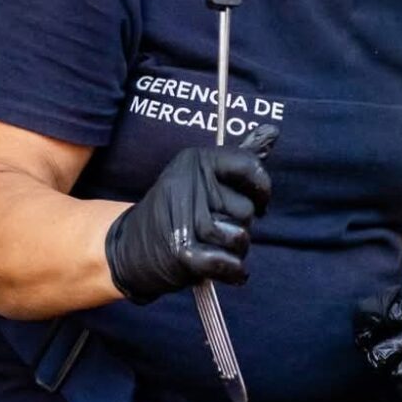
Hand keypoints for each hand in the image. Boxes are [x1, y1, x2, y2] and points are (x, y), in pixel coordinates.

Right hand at [103, 125, 276, 302]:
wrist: (127, 249)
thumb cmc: (175, 212)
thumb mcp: (201, 177)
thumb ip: (239, 159)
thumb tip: (274, 129)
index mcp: (196, 160)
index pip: (249, 166)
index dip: (262, 189)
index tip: (260, 202)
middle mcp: (188, 183)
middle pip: (246, 209)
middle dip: (241, 225)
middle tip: (219, 228)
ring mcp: (183, 218)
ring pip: (239, 237)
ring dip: (236, 250)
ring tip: (218, 247)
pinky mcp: (181, 251)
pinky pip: (227, 262)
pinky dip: (234, 272)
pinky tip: (232, 271)